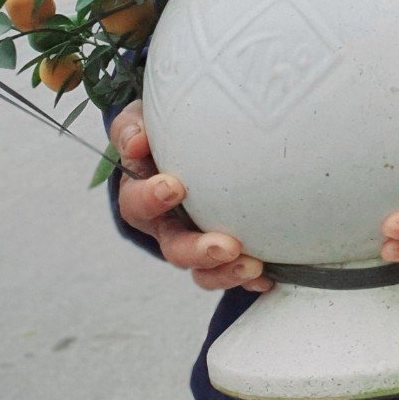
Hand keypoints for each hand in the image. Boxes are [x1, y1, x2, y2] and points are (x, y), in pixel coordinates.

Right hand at [110, 100, 271, 292]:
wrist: (187, 139)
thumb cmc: (159, 131)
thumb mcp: (141, 121)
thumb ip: (132, 130)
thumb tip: (136, 142)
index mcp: (141, 195)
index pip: (137, 203)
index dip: (151, 199)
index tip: (174, 187)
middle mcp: (166, 225)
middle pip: (174, 247)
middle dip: (197, 250)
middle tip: (225, 246)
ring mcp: (195, 240)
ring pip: (203, 269)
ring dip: (225, 272)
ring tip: (253, 266)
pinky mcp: (222, 249)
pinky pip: (232, 270)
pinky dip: (249, 278)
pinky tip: (266, 278)